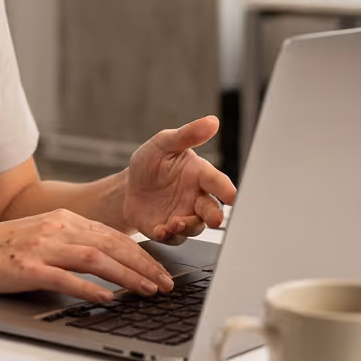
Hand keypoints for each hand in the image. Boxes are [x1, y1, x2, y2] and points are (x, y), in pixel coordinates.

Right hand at [0, 209, 175, 302]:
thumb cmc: (0, 248)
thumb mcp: (41, 236)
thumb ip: (70, 243)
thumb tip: (106, 263)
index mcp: (62, 219)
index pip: (112, 234)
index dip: (141, 253)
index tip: (160, 270)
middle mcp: (56, 228)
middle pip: (111, 244)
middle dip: (144, 264)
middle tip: (166, 284)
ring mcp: (43, 247)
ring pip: (96, 258)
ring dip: (127, 275)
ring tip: (148, 291)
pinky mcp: (29, 267)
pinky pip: (67, 278)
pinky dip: (91, 288)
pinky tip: (108, 299)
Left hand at [123, 116, 237, 241]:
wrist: (128, 186)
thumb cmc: (150, 162)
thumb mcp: (163, 143)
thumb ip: (187, 135)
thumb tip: (212, 121)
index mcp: (199, 175)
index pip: (217, 182)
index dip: (226, 189)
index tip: (232, 195)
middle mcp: (196, 198)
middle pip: (212, 210)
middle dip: (215, 215)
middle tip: (214, 219)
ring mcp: (184, 216)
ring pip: (195, 227)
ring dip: (188, 227)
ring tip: (174, 223)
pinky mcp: (168, 231)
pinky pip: (174, 239)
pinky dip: (169, 236)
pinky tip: (160, 230)